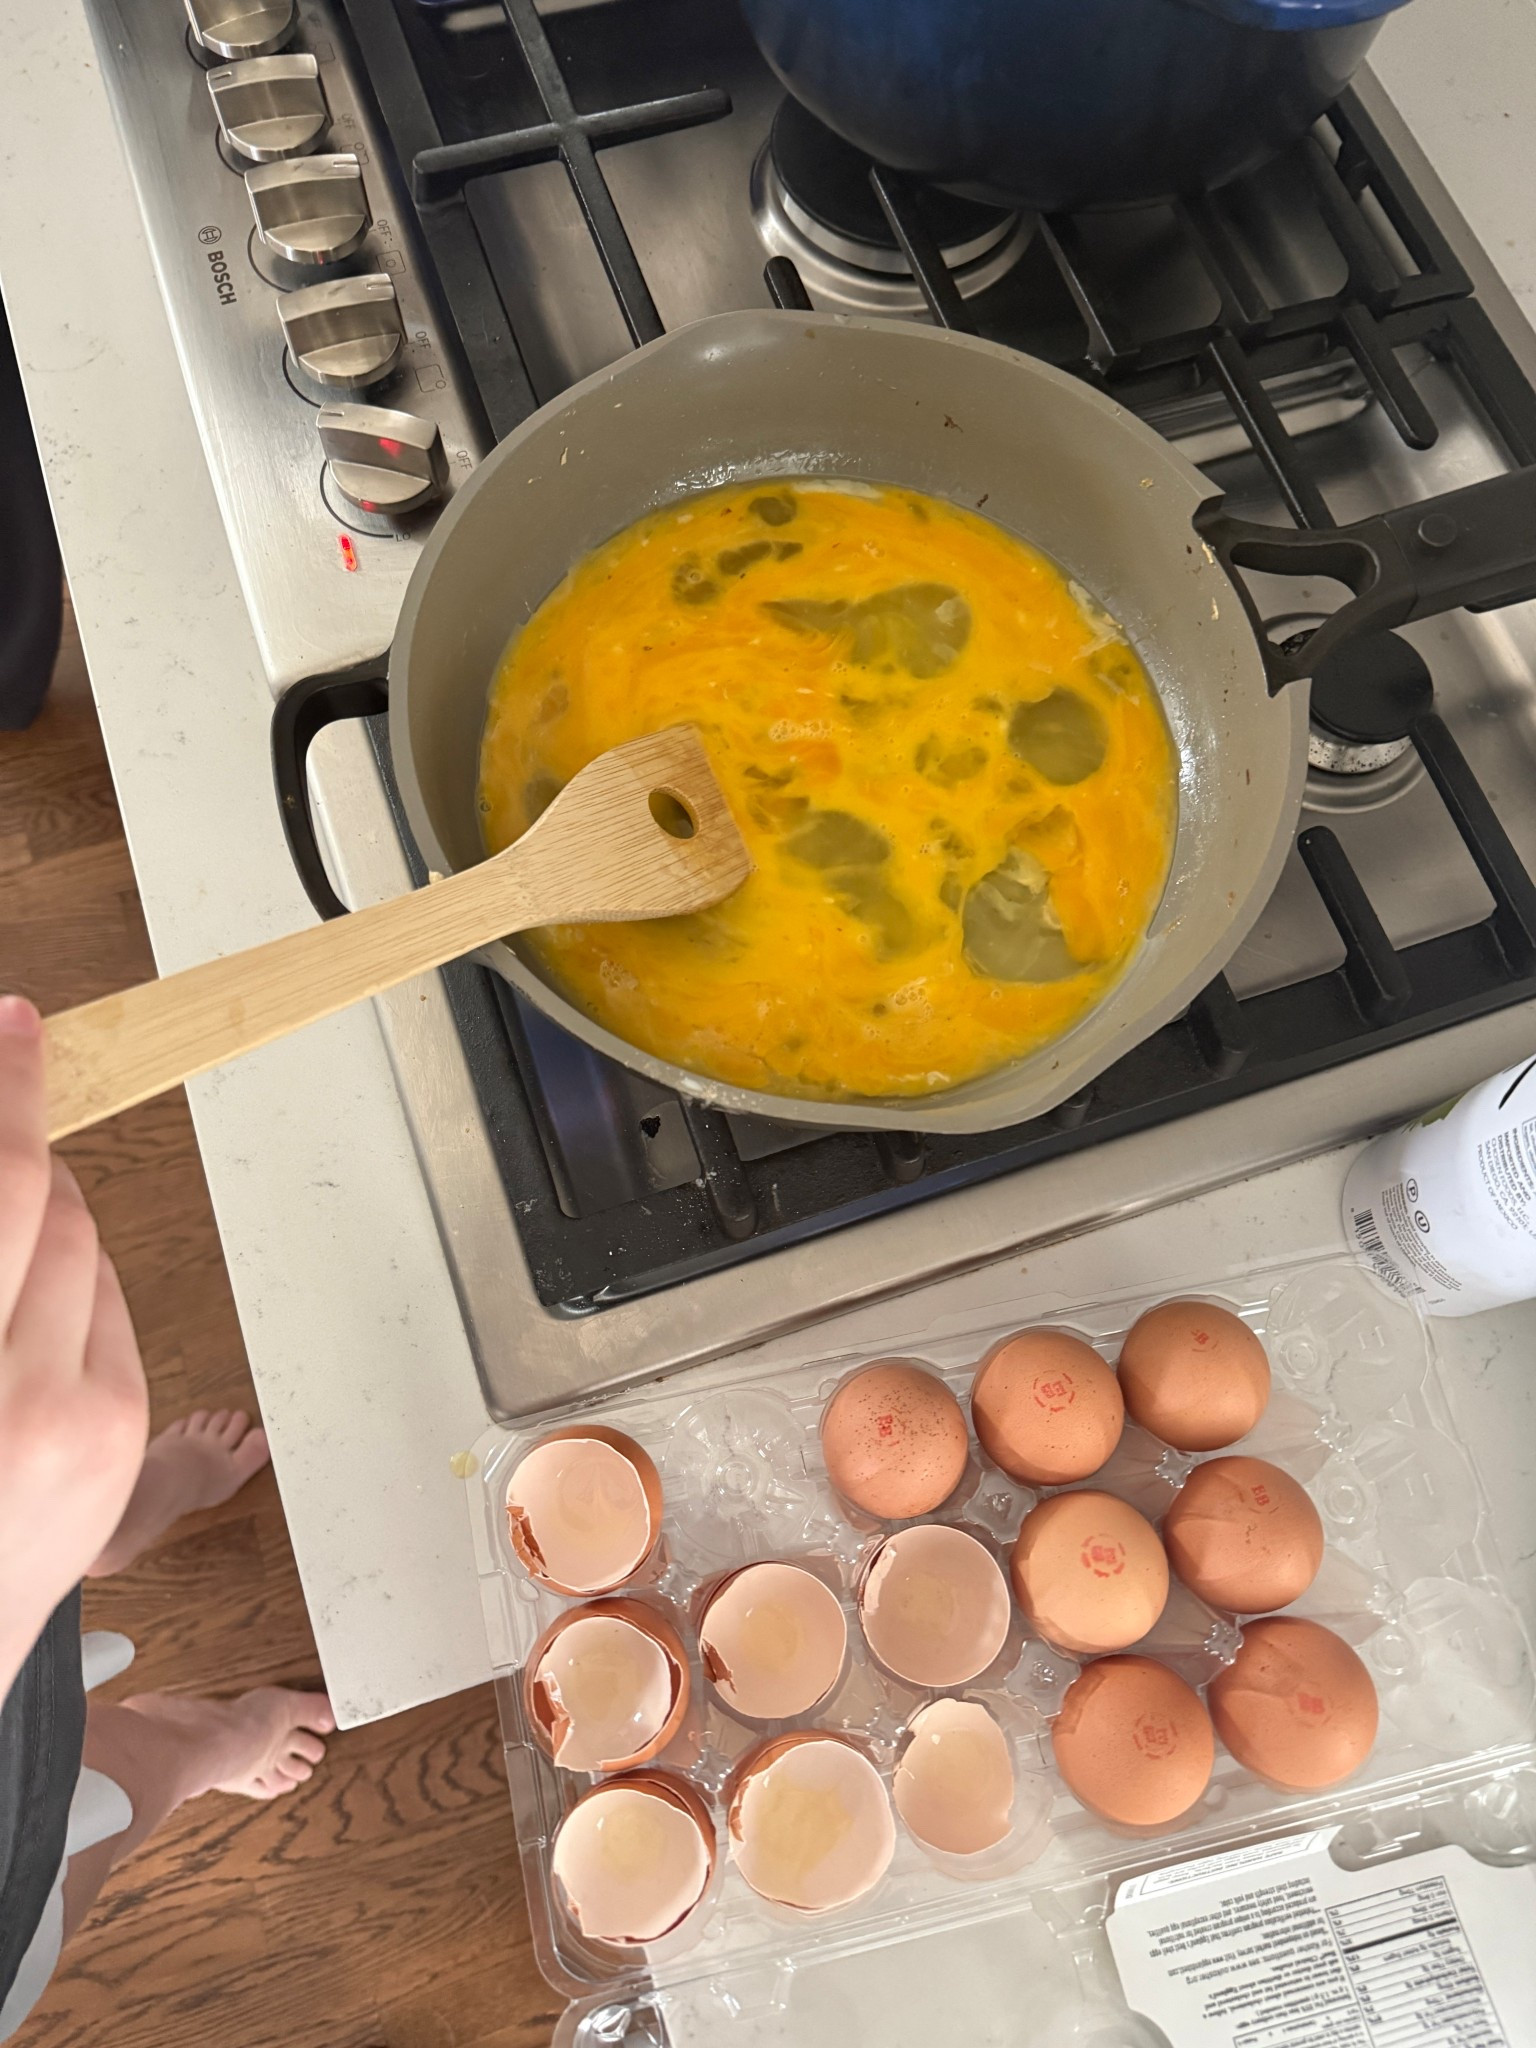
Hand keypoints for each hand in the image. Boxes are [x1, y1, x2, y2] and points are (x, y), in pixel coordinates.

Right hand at [0, 996, 147, 1697]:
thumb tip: (13, 1169)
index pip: (0, 1187)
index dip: (9, 1090)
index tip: (16, 1026)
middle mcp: (18, 1390)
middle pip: (49, 1208)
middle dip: (20, 1160)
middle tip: (2, 1131)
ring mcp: (80, 1416)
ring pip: (82, 1252)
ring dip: (42, 1230)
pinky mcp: (121, 1434)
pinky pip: (105, 1312)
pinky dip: (67, 1292)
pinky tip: (20, 1326)